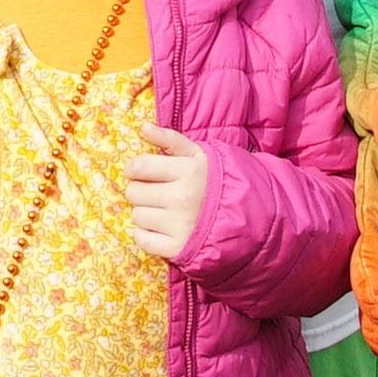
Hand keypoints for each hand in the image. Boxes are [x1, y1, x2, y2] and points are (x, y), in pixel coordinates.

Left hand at [122, 126, 208, 262]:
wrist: (244, 217)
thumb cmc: (215, 181)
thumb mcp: (198, 154)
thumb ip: (170, 139)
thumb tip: (143, 127)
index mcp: (188, 171)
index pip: (140, 167)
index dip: (134, 168)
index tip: (139, 172)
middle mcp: (181, 198)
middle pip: (134, 192)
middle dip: (141, 190)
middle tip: (156, 192)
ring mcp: (179, 225)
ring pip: (137, 215)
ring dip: (145, 212)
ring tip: (163, 210)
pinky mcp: (176, 248)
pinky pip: (142, 240)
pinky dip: (146, 234)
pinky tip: (161, 228)